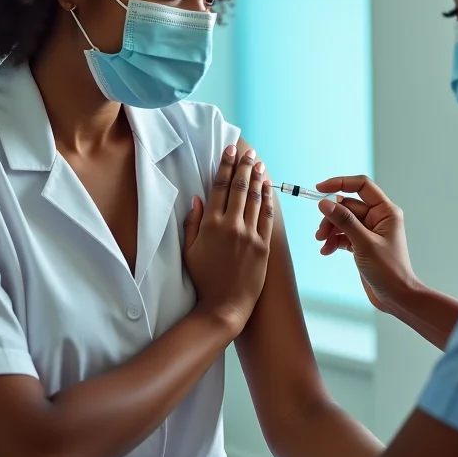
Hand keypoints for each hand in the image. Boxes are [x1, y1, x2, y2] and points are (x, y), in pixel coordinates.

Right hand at [183, 145, 273, 333]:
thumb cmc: (203, 278)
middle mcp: (231, 225)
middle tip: (247, 151)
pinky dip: (268, 199)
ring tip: (259, 163)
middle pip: (239, 188)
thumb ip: (193, 222)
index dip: (225, 166)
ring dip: (257, 178)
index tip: (230, 151)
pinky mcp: (263, 246)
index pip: (219, 187)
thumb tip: (197, 198)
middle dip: (243, 166)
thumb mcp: (189, 250)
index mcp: (211, 224)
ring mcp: (249, 235)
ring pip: (255, 199)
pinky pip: (267, 217)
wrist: (224, 305)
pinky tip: (268, 187)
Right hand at [314, 175, 418, 313]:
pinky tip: (327, 251)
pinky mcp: (362, 243)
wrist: (397, 298)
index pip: (361, 186)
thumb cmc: (389, 271)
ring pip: (342, 220)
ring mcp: (369, 230)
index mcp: (385, 211)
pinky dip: (333, 241)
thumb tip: (324, 202)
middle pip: (347, 205)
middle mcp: (378, 217)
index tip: (319, 188)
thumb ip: (344, 221)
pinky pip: (343, 234)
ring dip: (330, 230)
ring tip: (322, 243)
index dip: (339, 183)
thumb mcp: (364, 244)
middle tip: (320, 233)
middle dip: (331, 217)